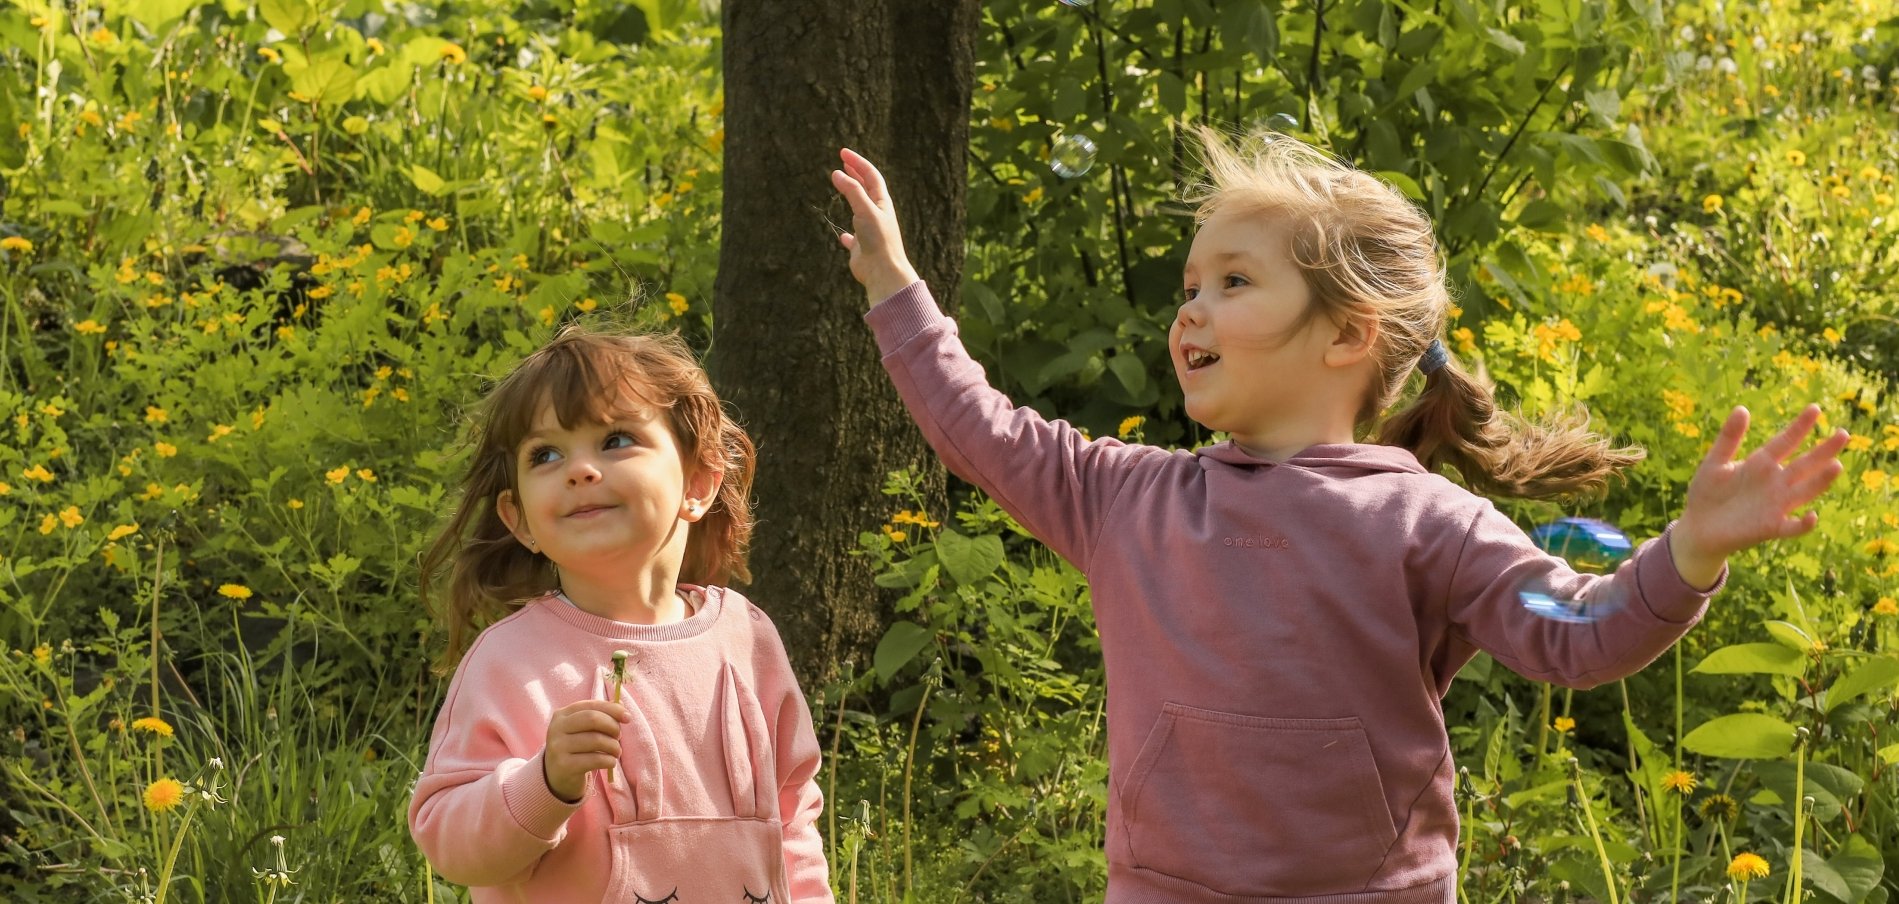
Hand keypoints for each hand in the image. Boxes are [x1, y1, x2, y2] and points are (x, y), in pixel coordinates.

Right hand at [542, 700, 628, 803]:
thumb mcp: (584, 730)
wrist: (557, 777)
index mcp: (562, 715)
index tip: (628, 718)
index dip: (612, 709)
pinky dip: (609, 760)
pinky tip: (610, 762)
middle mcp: (556, 728)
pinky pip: (595, 759)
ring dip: (614, 746)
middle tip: (619, 737)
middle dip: (612, 727)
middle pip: (592, 719)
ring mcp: (558, 747)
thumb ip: (601, 715)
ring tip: (616, 752)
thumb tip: (621, 704)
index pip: (591, 705)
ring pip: (596, 740)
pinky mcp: (564, 766)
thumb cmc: (576, 749)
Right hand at [829, 148, 920, 304]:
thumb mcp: (865, 210)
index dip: (858, 162)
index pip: (870, 176)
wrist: (883, 272)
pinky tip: (843, 236)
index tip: (843, 152)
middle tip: (843, 161)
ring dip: (852, 197)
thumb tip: (836, 173)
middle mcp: (877, 215)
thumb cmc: (878, 239)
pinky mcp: (861, 248)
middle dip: (855, 174)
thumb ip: (852, 191)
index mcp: (882, 203)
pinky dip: (847, 235)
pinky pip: (853, 238)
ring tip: (842, 187)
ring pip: (860, 210)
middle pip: (867, 189)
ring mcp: (869, 231)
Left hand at [1671, 404, 1848, 588]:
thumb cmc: (1707, 492)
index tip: (1815, 408)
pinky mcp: (1770, 527)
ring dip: (1821, 481)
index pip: (1786, 441)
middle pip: (1805, 464)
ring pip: (1805, 491)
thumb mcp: (1715, 462)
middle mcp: (1775, 482)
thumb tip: (1742, 408)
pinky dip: (1803, 524)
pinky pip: (1792, 527)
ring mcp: (1776, 505)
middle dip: (1823, 450)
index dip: (1800, 426)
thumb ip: (1729, 438)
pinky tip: (1811, 516)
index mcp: (1761, 463)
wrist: (1698, 526)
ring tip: (1836, 465)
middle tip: (1843, 434)